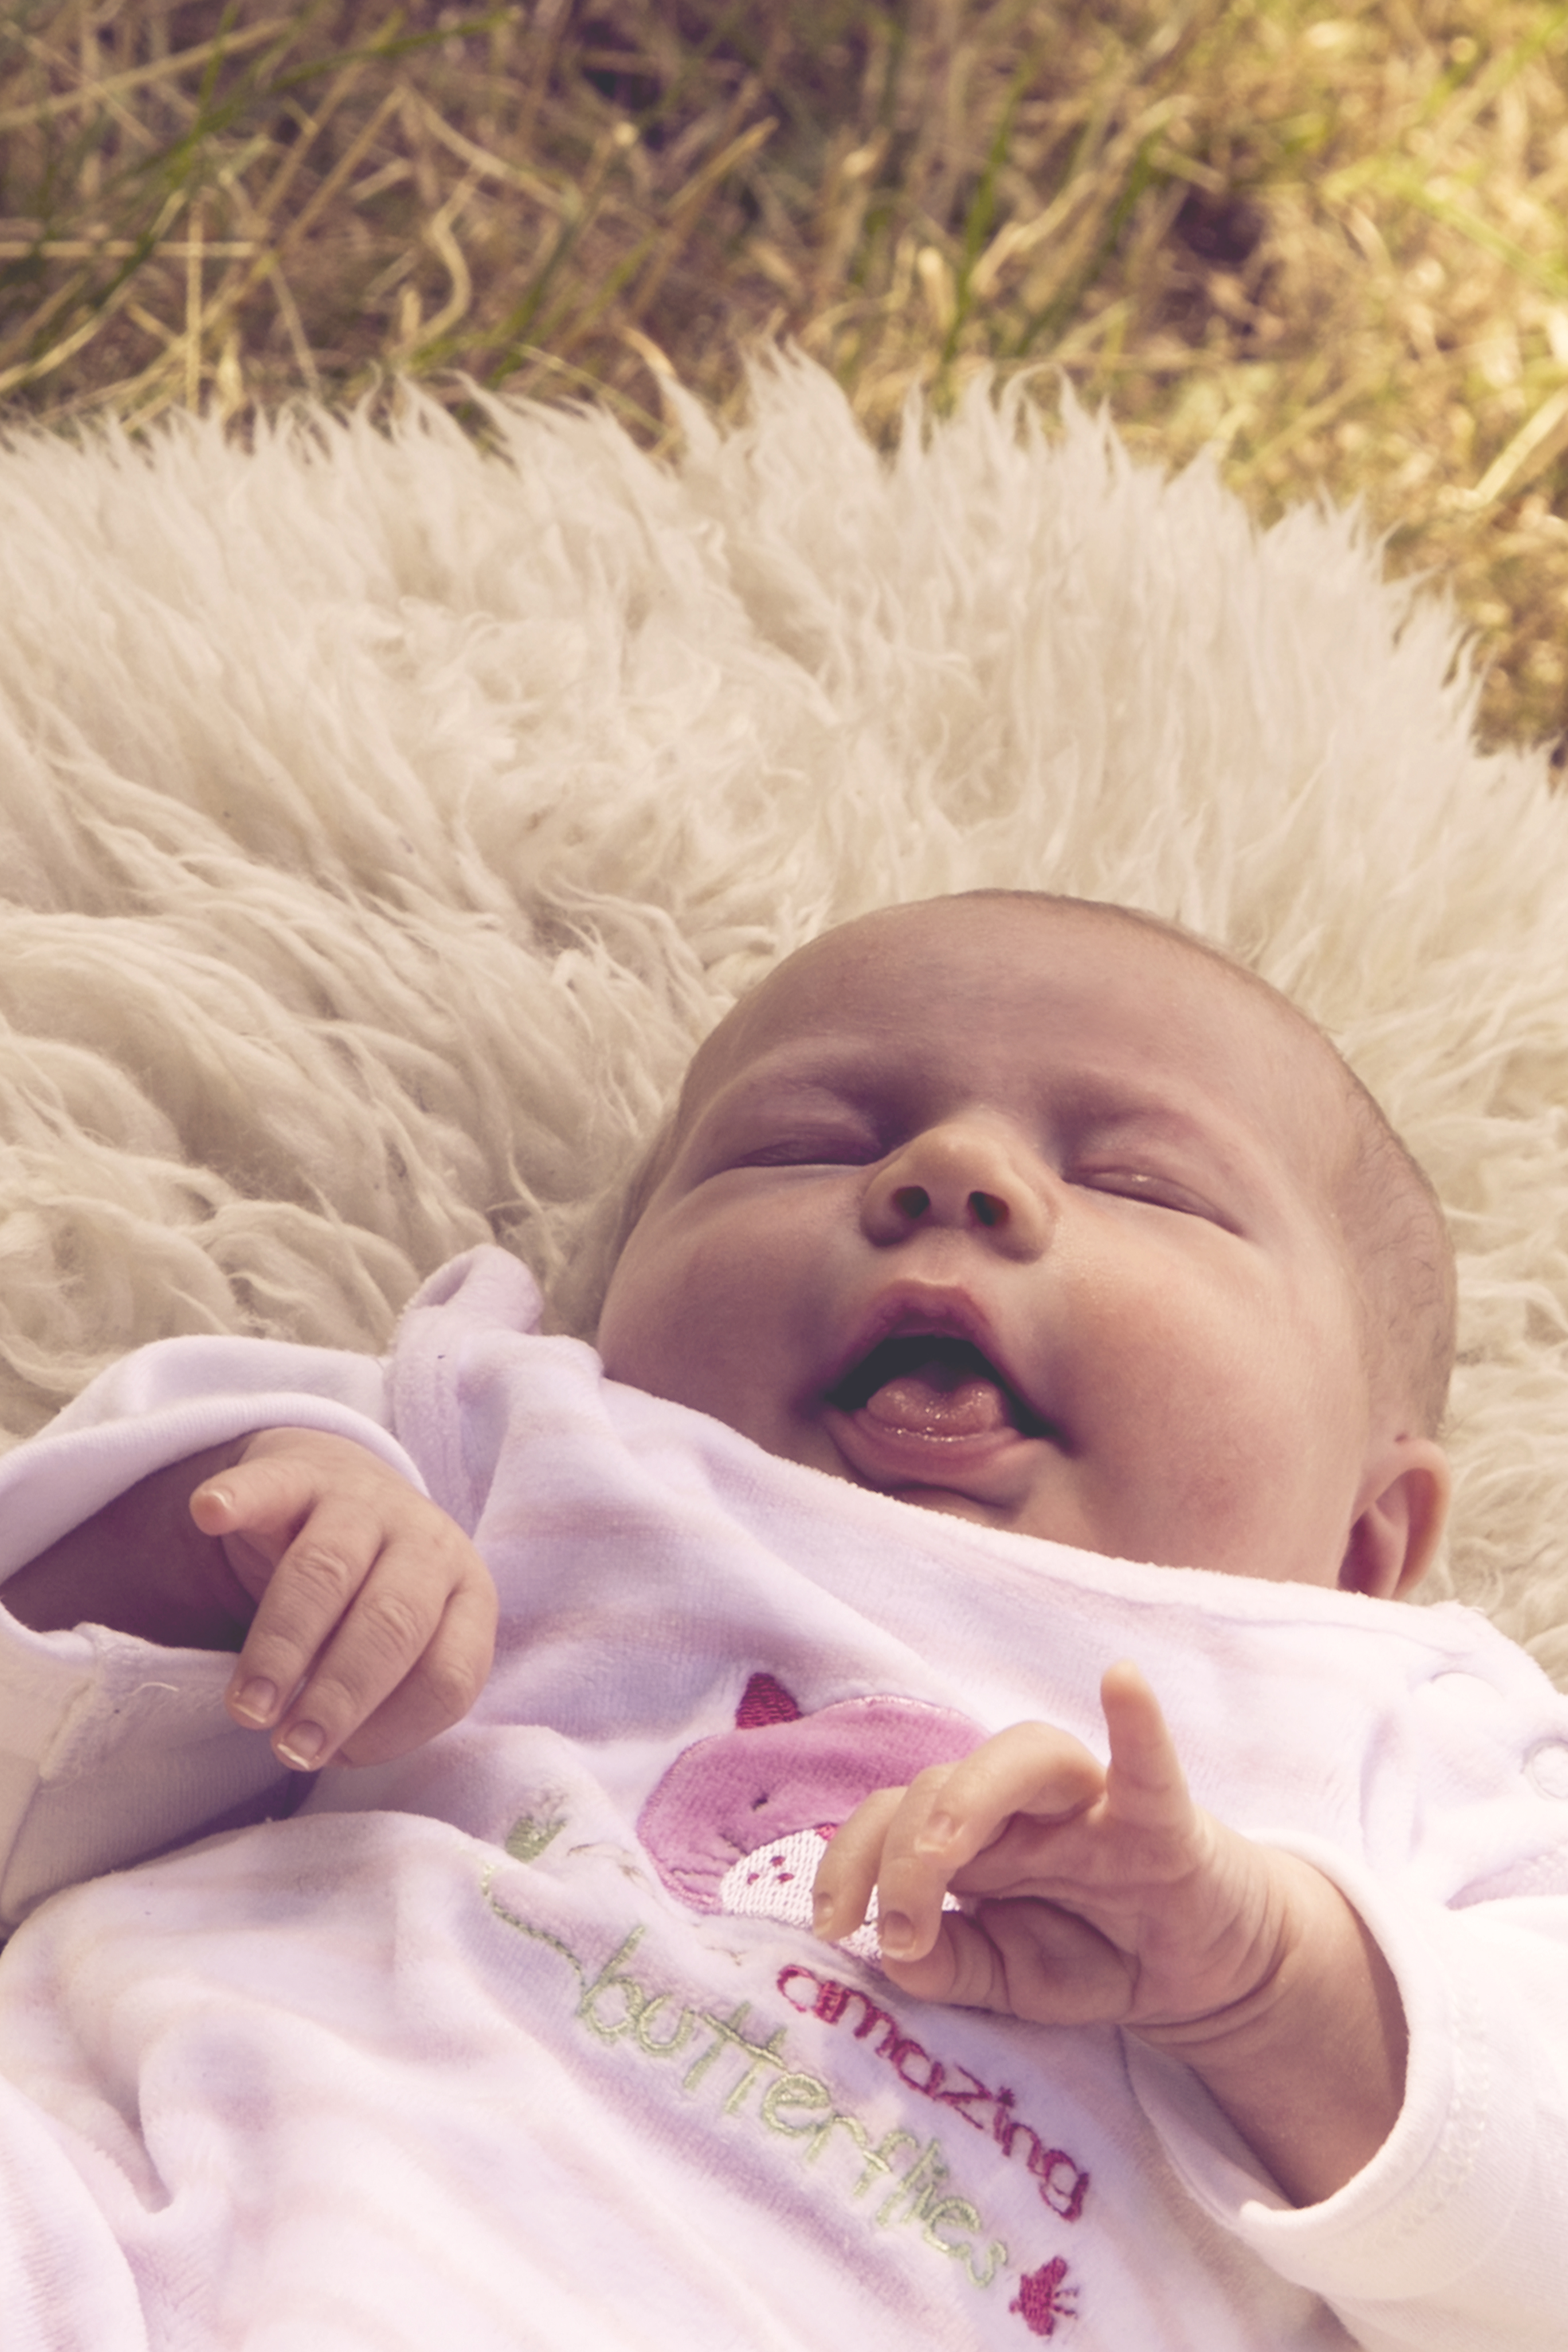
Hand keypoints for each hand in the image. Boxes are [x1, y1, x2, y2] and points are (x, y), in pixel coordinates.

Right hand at [191, 1430, 497, 1773]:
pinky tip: (209, 1516)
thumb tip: (330, 1750)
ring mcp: (364, 1500)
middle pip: (391, 1621)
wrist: (343, 1491)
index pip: (450, 1673)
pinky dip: (239, 1498)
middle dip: (341, 1693)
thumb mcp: (403, 1652)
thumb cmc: (372, 1600)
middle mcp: (427, 1542)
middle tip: (291, 1748)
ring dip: (283, 1643)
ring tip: (247, 1707)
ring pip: (327, 1569)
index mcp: (467, 1597)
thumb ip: (385, 1698)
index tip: (337, 1759)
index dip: (396, 1726)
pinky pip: (269, 1485)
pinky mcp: (298, 1472)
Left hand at [812, 1663, 1406, 2202]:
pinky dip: (1138, 1723)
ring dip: (971, 1798)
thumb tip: (894, 1955)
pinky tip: (1123, 1681)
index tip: (833, 1928)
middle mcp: (1021, 1807)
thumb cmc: (1096, 1950)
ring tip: (942, 1853)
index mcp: (974, 1840)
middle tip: (894, 1926)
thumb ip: (949, 1966)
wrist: (1203, 1975)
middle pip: (942, 1781)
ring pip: (1025, 1755)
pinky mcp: (1162, 1822)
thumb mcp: (1008, 1977)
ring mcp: (1092, 1806)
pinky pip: (1147, 1766)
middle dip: (901, 1849)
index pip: (889, 1818)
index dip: (847, 1862)